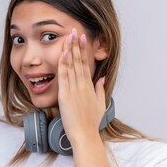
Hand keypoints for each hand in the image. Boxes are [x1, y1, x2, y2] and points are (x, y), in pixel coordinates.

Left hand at [57, 27, 106, 142]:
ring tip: (69, 36)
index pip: (85, 64)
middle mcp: (82, 86)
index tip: (82, 39)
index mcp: (90, 87)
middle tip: (75, 31)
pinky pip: (64, 76)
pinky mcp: (66, 95)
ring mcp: (74, 89)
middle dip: (77, 45)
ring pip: (72, 66)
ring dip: (70, 50)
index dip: (83, 50)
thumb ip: (100, 89)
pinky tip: (64, 53)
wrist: (85, 135)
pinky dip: (64, 64)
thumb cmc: (91, 122)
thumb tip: (102, 78)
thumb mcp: (100, 104)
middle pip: (79, 61)